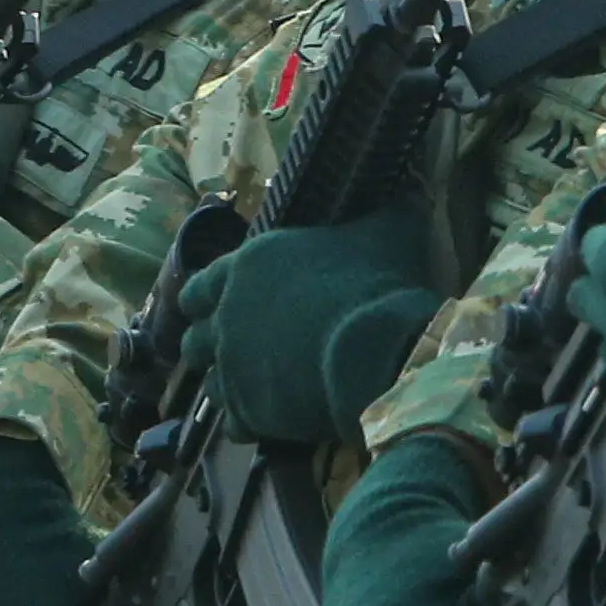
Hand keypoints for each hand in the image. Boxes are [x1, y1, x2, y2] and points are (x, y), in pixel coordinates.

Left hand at [175, 201, 432, 445]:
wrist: (375, 349)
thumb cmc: (376, 282)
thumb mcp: (387, 229)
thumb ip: (385, 207)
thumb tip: (411, 181)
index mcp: (246, 266)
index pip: (199, 286)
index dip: (209, 300)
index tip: (220, 308)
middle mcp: (226, 315)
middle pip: (194, 339)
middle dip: (212, 347)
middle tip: (240, 353)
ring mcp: (231, 365)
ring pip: (209, 384)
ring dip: (229, 387)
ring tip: (258, 390)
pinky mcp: (246, 410)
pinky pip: (233, 424)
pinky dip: (250, 424)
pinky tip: (273, 421)